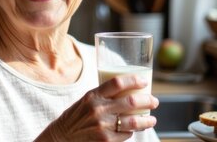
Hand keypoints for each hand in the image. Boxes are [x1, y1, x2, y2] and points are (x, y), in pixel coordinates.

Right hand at [37, 75, 158, 140]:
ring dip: (146, 120)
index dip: (134, 80)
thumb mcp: (86, 100)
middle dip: (147, 100)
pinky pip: (126, 134)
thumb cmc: (76, 116)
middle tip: (154, 101)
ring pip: (133, 121)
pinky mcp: (106, 140)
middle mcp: (98, 109)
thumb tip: (128, 91)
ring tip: (152, 119)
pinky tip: (132, 130)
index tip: (144, 80)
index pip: (117, 83)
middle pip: (130, 101)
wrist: (63, 136)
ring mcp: (103, 125)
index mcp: (93, 95)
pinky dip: (131, 132)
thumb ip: (103, 96)